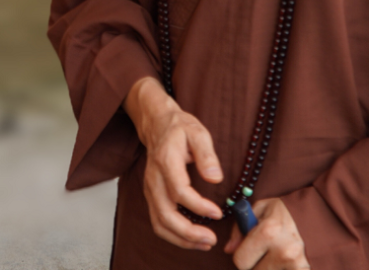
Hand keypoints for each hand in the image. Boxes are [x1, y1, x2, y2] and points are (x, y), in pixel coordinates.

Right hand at [124, 76, 223, 249]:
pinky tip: (191, 238)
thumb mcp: (198, 133)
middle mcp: (154, 178)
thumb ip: (207, 155)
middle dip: (188, 232)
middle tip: (211, 239)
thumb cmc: (180, 128)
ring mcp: (150, 188)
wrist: (157, 124)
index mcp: (166, 161)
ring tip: (204, 243)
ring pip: (159, 222)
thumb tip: (215, 178)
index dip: (199, 206)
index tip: (218, 213)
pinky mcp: (151, 195)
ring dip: (180, 238)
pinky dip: (173, 235)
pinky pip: (158, 221)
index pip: (179, 191)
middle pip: (165, 213)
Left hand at [225, 198, 308, 268]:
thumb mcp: (259, 209)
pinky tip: (282, 263)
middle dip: (253, 265)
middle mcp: (283, 251)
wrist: (319, 218)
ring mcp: (297, 265)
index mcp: (268, 232)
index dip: (240, 256)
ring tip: (273, 257)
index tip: (246, 250)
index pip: (240, 262)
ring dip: (267, 269)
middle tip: (260, 254)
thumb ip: (240, 229)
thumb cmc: (284, 212)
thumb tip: (228, 250)